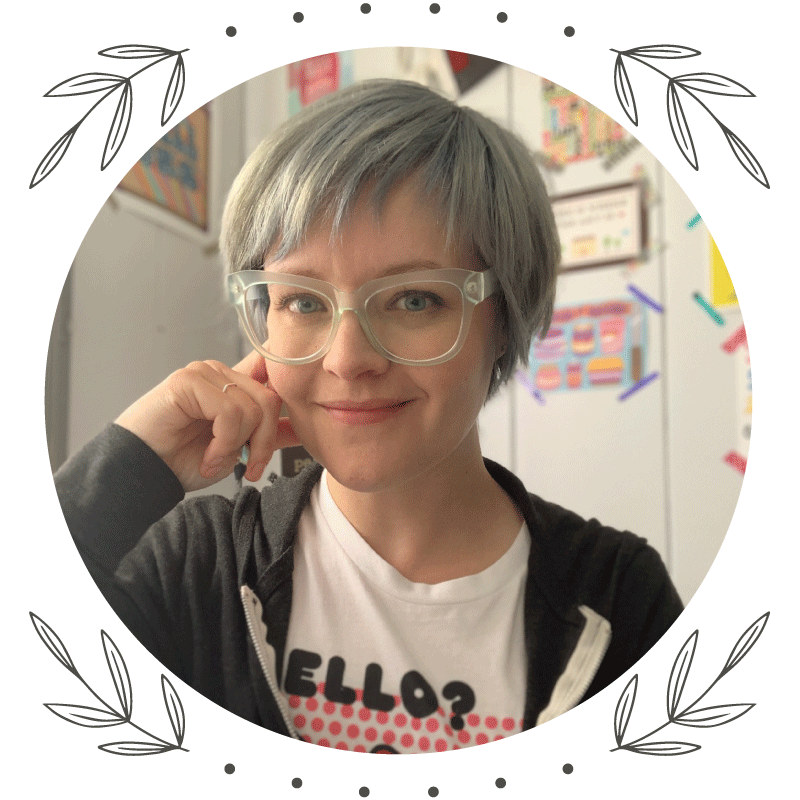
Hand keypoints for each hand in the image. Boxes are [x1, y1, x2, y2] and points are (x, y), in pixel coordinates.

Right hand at [114, 350, 301, 491]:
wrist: (142, 474)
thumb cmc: (182, 461)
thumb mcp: (237, 449)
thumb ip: (265, 433)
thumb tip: (301, 428)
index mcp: (233, 385)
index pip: (272, 376)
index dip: (289, 398)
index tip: (299, 428)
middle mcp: (220, 374)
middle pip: (271, 399)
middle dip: (266, 442)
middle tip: (251, 470)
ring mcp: (204, 373)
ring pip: (253, 408)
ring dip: (239, 446)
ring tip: (215, 462)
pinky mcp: (188, 381)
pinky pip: (229, 411)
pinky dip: (224, 443)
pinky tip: (207, 458)